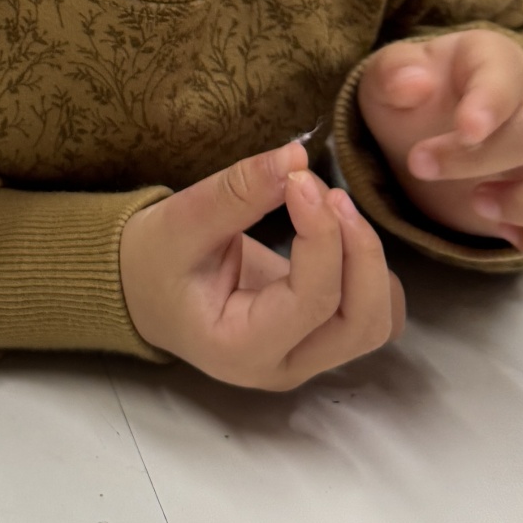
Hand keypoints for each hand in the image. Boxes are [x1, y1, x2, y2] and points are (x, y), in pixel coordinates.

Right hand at [119, 142, 402, 390]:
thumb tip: (296, 156)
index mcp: (241, 349)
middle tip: (329, 193)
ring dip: (369, 263)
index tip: (303, 179)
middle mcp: (282, 366)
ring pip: (378, 322)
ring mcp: (306, 358)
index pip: (311, 300)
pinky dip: (371, 274)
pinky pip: (374, 314)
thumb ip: (238, 191)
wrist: (143, 289)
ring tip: (333, 211)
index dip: (321, 235)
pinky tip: (339, 237)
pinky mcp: (320, 338)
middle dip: (359, 252)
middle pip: (361, 323)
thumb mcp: (182, 220)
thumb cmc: (156, 260)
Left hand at [358, 32, 522, 266]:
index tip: (464, 130)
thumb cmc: (413, 102)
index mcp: (497, 62)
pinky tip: (505, 235)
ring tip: (479, 207)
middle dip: (485, 160)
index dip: (491, 103)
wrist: (426, 138)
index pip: (508, 75)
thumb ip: (392, 75)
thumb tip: (413, 83)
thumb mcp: (386, 82)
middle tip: (424, 168)